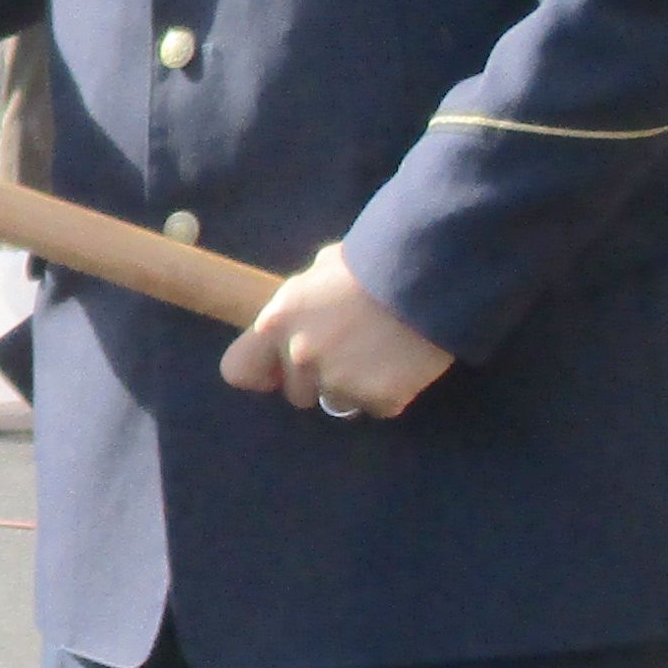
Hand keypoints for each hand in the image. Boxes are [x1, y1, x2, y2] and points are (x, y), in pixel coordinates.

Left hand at [219, 244, 451, 419]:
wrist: (429, 274)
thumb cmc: (372, 261)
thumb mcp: (322, 269)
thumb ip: (301, 299)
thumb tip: (299, 308)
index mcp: (276, 324)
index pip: (239, 370)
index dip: (263, 372)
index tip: (280, 370)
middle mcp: (300, 357)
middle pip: (297, 393)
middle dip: (320, 380)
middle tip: (352, 352)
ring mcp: (339, 381)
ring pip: (339, 401)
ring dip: (357, 387)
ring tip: (382, 354)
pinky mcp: (380, 398)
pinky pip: (380, 406)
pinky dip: (392, 392)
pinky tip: (405, 363)